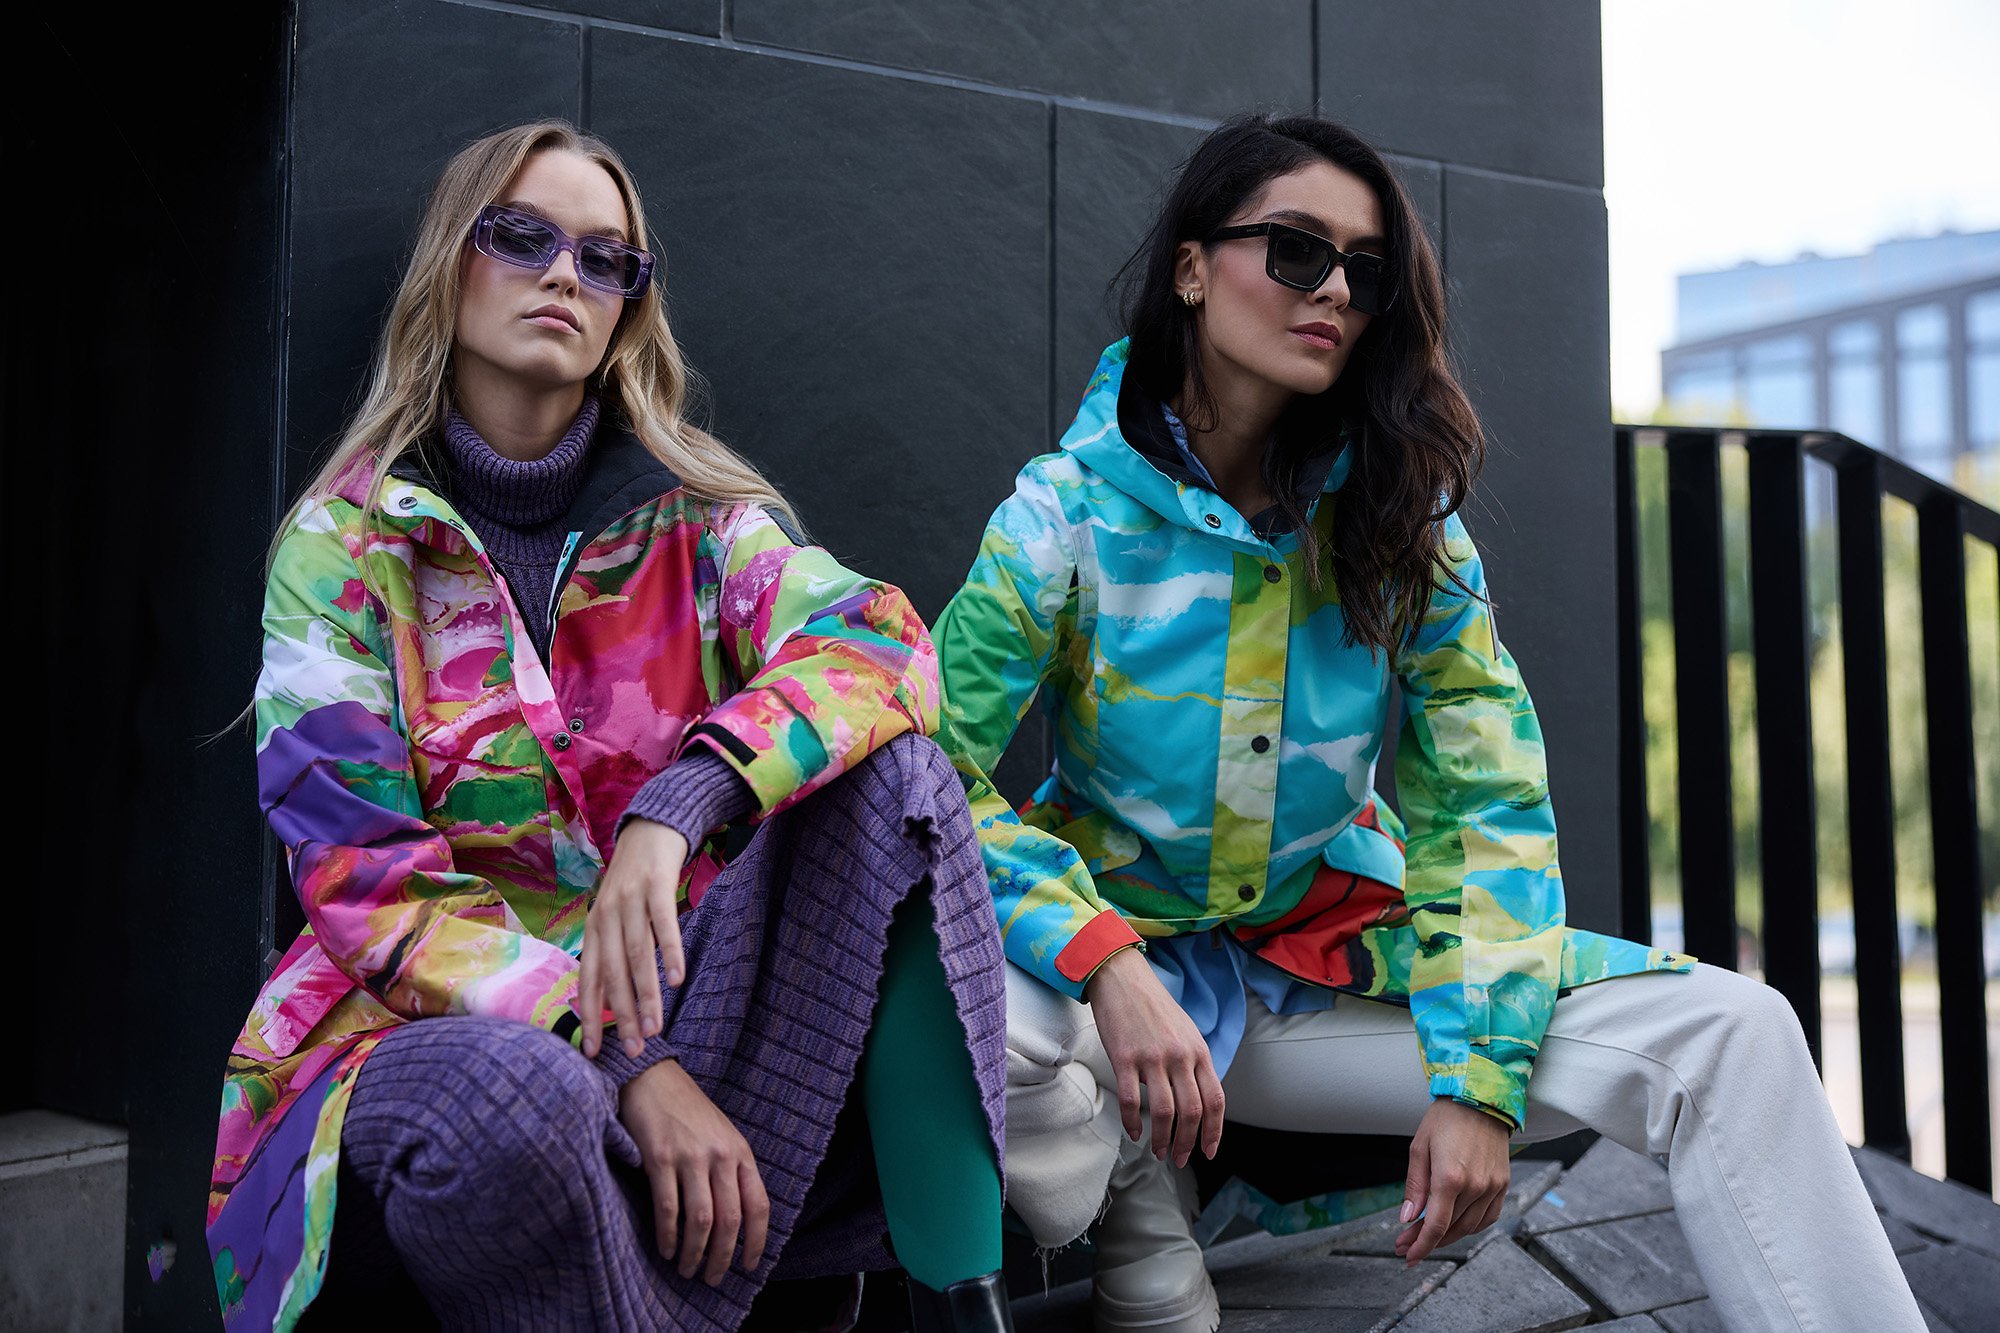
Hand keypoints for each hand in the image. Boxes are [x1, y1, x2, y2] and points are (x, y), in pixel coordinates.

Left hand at [581, 820, 689, 1058]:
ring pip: (637, 955)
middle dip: (622, 1016)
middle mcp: (606, 915)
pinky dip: (671, 953)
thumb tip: (613, 998)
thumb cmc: (633, 882)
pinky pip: (664, 924)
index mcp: (593, 928)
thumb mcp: (613, 914)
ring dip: (646, 994)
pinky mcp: (656, 885)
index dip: (590, 1017)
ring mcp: (630, 900)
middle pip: (613, 973)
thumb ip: (612, 950)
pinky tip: (679, 980)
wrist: (650, 828)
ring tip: (656, 1026)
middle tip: (635, 1049)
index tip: (595, 1053)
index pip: (588, 980)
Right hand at [620, 1060, 769, 1283]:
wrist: (652, 1078)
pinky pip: (668, 1208)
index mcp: (740, 1152)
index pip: (758, 1205)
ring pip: (700, 1220)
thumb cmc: (686, 1111)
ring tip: (687, 1270)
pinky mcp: (660, 1158)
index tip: (749, 1266)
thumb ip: (730, 1170)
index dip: (756, 1241)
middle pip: (730, 1220)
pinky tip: (667, 1250)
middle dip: (722, 1257)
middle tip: (712, 1279)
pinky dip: (668, 1236)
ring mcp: (691, 1156)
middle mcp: (720, 1155)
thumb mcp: (721, 1136)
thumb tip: (735, 1221)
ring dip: (694, 1254)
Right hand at [1083, 947, 1224, 1167]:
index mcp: (1199, 1051)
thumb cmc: (1153, 1007)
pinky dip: (1133, 1123)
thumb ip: (1195, 1064)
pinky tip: (1134, 1133)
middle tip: (1179, 1159)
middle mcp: (1180, 1056)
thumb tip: (1199, 1101)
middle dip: (1188, 1143)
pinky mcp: (1125, 1057)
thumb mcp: (1186, 1032)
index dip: (1215, 1132)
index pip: (1215, 1100)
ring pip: (1164, 1111)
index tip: (1208, 1152)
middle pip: (1192, 1112)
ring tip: (1157, 1152)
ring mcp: (1152, 1057)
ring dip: (1162, 1139)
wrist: (1122, 978)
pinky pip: (1131, 1100)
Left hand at [1395, 1098, 1511, 1264]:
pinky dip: (1471, 1226)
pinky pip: (1488, 1217)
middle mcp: (1475, 1186)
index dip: (1421, 1246)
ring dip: (1447, 1237)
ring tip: (1427, 1235)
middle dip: (1426, 1241)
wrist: (1480, 1098)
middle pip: (1450, 1229)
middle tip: (1407, 1244)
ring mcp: (1492, 1186)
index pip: (1436, 1226)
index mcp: (1450, 1177)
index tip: (1408, 1256)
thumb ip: (1414, 1186)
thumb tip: (1408, 1217)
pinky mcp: (1503, 1184)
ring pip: (1469, 1227)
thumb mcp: (1419, 1147)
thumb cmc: (1446, 1118)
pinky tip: (1456, 1226)